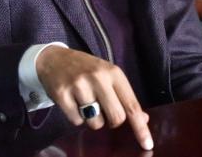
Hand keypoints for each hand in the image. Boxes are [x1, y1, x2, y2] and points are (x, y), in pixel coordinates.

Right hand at [36, 46, 152, 149]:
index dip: (140, 127)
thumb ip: (124, 96)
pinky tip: (73, 102)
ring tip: (85, 103)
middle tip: (104, 111)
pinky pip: (76, 121)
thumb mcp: (108, 76)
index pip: (131, 105)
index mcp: (114, 73)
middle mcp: (98, 77)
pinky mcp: (62, 94)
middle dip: (112, 121)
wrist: (54, 58)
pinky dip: (76, 117)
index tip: (147, 143)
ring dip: (92, 120)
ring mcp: (79, 85)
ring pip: (95, 123)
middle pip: (116, 118)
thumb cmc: (86, 69)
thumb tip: (143, 119)